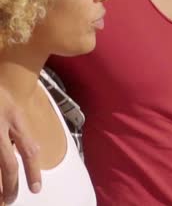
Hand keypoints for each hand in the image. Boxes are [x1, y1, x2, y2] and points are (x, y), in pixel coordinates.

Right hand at [0, 85, 40, 203]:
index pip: (29, 149)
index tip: (36, 189)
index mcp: (15, 118)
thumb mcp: (12, 108)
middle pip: (7, 164)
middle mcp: (0, 125)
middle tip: (10, 200)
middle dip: (10, 186)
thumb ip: (18, 129)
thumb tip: (28, 153)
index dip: (33, 171)